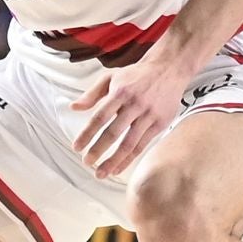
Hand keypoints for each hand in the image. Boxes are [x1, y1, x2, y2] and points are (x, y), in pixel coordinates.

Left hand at [70, 46, 196, 179]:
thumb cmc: (136, 75)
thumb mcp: (111, 77)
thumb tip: (74, 107)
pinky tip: (118, 168)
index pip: (100, 117)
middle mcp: (135, 104)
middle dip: (98, 150)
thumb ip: (92, 94)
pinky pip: (142, 146)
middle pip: (114, 132)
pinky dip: (129, 159)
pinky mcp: (160, 124)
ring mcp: (149, 115)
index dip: (87, 134)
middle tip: (86, 162)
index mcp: (120, 92)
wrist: (169, 69)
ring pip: (129, 143)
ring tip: (101, 172)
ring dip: (114, 160)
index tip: (77, 147)